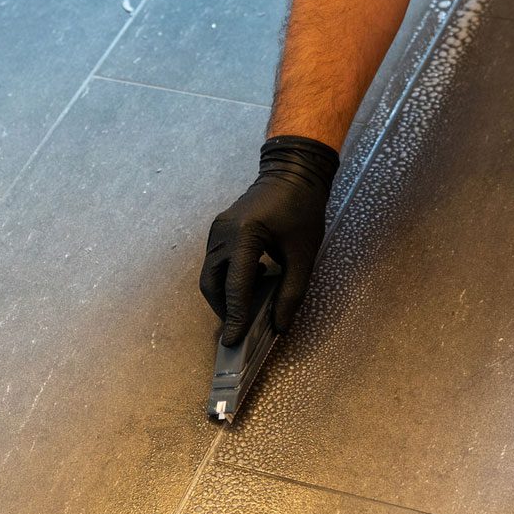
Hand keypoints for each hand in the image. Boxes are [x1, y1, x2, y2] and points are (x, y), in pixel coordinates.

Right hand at [200, 135, 338, 345]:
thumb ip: (291, 292)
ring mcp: (216, 231)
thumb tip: (279, 325)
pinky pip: (216, 263)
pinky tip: (253, 281)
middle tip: (241, 328)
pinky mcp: (218, 230)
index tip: (233, 341)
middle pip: (213, 284)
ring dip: (226, 296)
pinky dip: (228, 280)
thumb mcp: (303, 255)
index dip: (235, 317)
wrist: (293, 172)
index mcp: (244, 236)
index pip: (235, 287)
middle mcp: (222, 233)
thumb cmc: (302, 209)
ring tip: (250, 305)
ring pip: (210, 276)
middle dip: (225, 310)